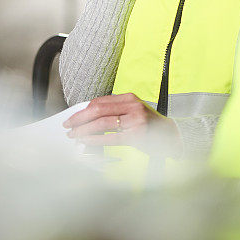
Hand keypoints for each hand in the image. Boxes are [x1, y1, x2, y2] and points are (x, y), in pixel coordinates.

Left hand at [63, 93, 181, 157]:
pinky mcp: (137, 136)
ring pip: (102, 123)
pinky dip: (96, 140)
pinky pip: (111, 138)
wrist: (171, 136)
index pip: (100, 101)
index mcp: (129, 97)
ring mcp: (135, 120)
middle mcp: (132, 106)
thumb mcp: (132, 111)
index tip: (72, 117)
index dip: (83, 110)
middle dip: (80, 119)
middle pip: (98, 110)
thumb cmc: (148, 125)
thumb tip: (87, 116)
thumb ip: (114, 111)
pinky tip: (87, 142)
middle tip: (68, 126)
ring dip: (84, 130)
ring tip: (74, 135)